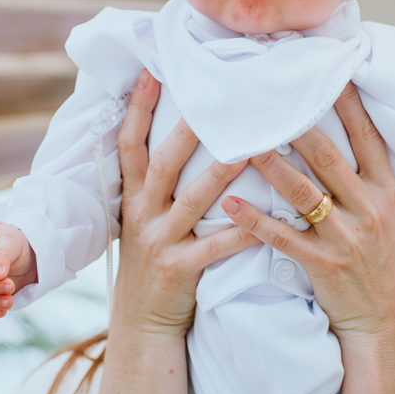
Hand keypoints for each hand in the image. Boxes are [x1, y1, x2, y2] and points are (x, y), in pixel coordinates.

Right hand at [111, 68, 259, 335]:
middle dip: (183, 128)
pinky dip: (240, 232)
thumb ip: (154, 182)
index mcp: (132, 198)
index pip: (129, 143)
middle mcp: (141, 214)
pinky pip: (215, 248)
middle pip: (161, 162)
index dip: (138, 106)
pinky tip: (264, 220)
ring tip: (247, 148)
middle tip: (208, 95)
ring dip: (220, 173)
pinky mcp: (179, 270)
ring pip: (192, 200)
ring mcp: (159, 242)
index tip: (153, 69)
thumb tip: (175, 135)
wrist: (143, 324)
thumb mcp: (141, 218)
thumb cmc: (153, 263)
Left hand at [219, 81, 394, 342]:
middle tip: (267, 96)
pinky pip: (283, 237)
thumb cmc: (378, 262)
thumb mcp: (384, 213)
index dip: (348, 103)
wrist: (383, 322)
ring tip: (240, 142)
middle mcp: (370, 208)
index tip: (327, 71)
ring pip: (303, 192)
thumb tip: (341, 133)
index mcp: (385, 190)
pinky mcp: (323, 264)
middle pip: (329, 157)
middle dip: (296, 125)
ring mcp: (347, 237)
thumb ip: (364, 177)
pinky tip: (229, 205)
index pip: (368, 137)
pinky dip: (254, 220)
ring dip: (270, 165)